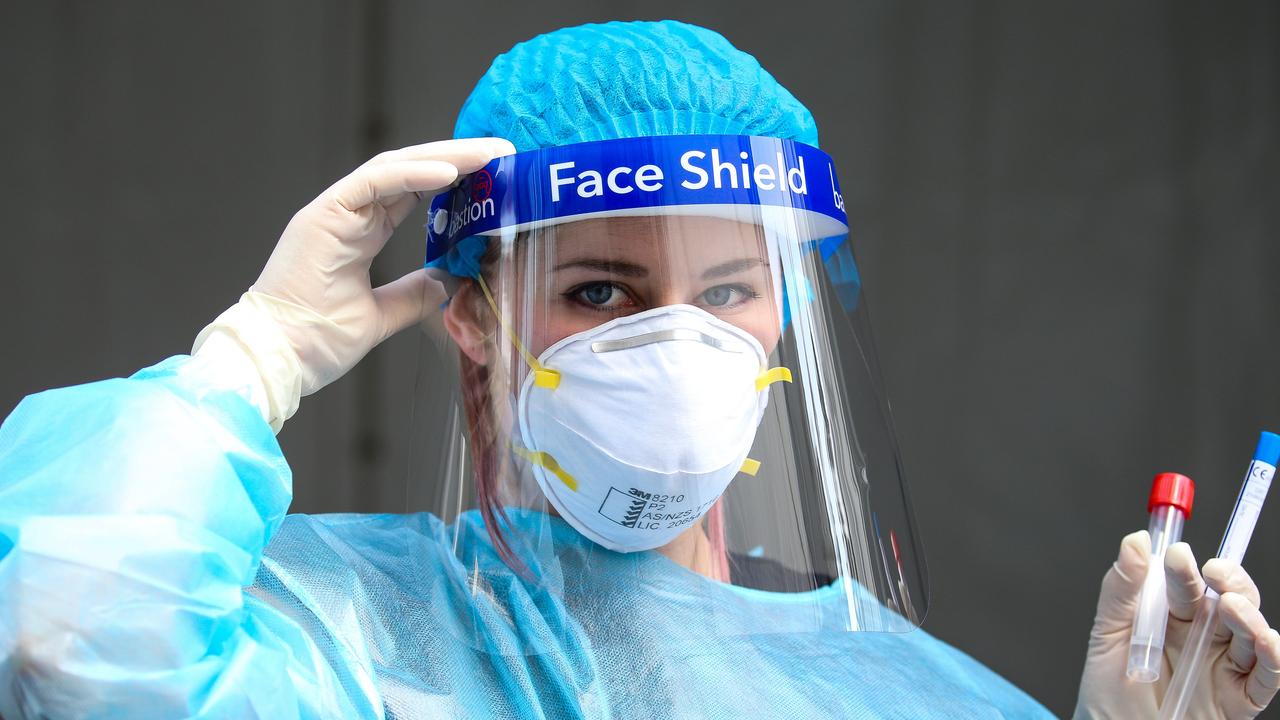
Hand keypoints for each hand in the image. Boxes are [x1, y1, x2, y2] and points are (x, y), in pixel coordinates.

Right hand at [194, 137, 514, 428]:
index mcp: (357, 233)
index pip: (412, 193)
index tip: (494, 177)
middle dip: (458, 160)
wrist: (274, 361)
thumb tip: (447, 281)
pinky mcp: (322, 217)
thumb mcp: (380, 316)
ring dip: (444, 158)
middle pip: (409, 172)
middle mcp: (346, 215)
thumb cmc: (314, 343)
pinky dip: (412, 174)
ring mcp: (332, 212)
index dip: (452, 180)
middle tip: (503, 154)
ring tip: (488, 156)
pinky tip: (448, 172)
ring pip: (395, 168)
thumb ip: (411, 295)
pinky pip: (373, 183)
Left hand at [1074, 532, 1279, 718]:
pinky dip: (1274, 657)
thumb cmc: (1109, 689)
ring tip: (1231, 607)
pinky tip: (1268, 641)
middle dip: (1229, 581)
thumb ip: (1121, 589)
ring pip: (1251, 633)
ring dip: (1249, 616)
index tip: (1177, 554)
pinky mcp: (1239, 698)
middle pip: (1230, 600)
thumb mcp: (1108, 634)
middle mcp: (1203, 636)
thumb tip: (1135, 542)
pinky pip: (1266, 676)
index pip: (1189, 583)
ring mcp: (1224, 665)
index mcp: (1173, 615)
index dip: (1186, 567)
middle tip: (1216, 572)